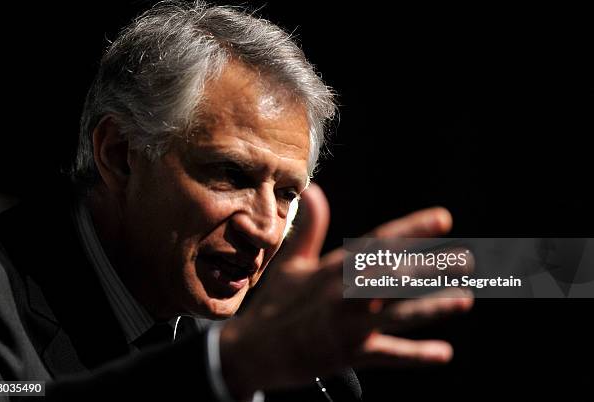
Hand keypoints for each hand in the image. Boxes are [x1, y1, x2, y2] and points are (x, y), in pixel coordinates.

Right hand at [220, 184, 473, 396]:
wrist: (254, 350)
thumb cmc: (275, 304)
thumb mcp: (291, 262)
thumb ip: (309, 227)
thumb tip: (313, 189)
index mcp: (333, 268)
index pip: (378, 243)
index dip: (411, 230)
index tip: (443, 219)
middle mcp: (343, 294)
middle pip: (393, 276)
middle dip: (430, 266)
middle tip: (465, 258)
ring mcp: (347, 326)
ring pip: (396, 314)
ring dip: (431, 306)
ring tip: (465, 299)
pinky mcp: (348, 355)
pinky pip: (386, 356)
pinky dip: (414, 355)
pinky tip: (444, 353)